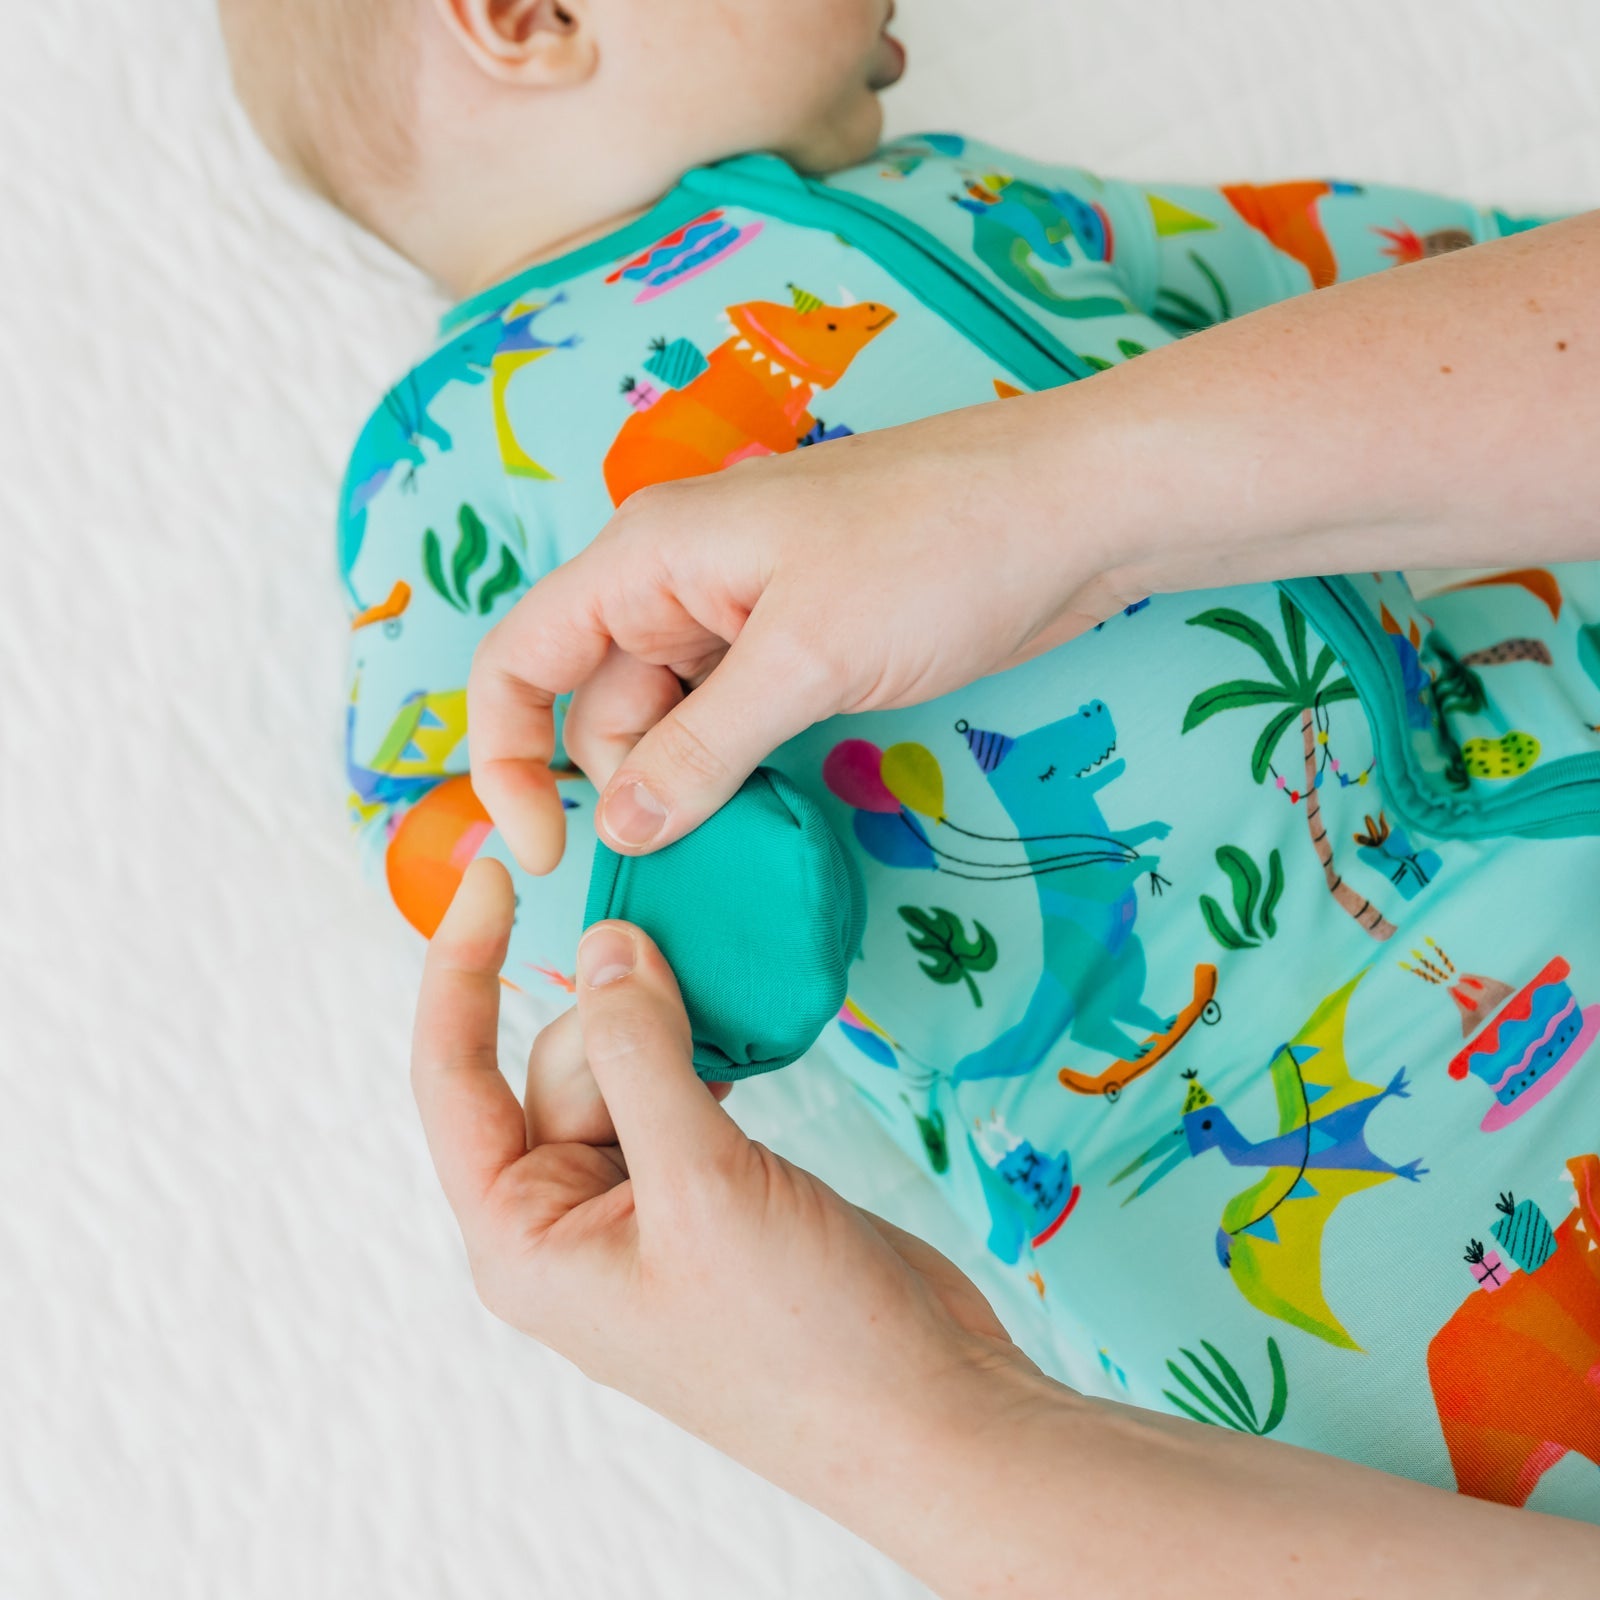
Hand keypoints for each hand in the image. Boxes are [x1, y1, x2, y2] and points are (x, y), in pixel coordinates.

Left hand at [411, 858, 1031, 1491]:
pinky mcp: (704, 1190)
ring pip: (621, 1066)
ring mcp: (639, 1206)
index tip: (492, 875)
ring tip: (728, 1055)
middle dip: (622, 1024)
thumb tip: (602, 945)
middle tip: (698, 1044)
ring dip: (669, 1035)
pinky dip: (700, 1056)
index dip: (461, 970)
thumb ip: (640, 1052)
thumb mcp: (702, 1183)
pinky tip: (740, 1062)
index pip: (453, 1077)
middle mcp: (565, 1222)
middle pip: (556, 1062)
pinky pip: (674, 1087)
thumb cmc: (799, 1335)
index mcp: (523, 1241)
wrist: (924, 1412)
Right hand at [468, 400, 1139, 871]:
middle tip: (697, 855)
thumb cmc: (937, 551)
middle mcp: (674, 583)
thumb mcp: (805, 658)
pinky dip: (735, 770)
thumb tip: (621, 830)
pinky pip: (730, 721)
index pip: (517, 659)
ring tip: (745, 838)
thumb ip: (701, 749)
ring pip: (667, 723)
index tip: (547, 852)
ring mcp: (740, 615)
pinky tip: (770, 811)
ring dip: (688, 787)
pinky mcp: (798, 645)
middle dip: (626, 787)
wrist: (1074, 513)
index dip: (505, 759)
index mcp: (645, 557)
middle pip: (595, 706)